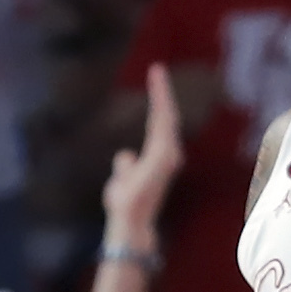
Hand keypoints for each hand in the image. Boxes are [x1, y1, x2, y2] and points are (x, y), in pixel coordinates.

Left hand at [100, 66, 185, 248]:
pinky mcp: (165, 155)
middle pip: (165, 118)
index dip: (158, 105)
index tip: (154, 84)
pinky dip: (160, 104)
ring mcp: (168, 155)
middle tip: (157, 69)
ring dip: (161, 94)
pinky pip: (162, 123)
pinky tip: (157, 86)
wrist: (129, 222)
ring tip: (156, 72)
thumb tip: (125, 155)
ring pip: (165, 117)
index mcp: (159, 159)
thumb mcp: (121, 180)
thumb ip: (125, 167)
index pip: (158, 127)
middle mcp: (168, 155)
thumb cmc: (126, 206)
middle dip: (162, 93)